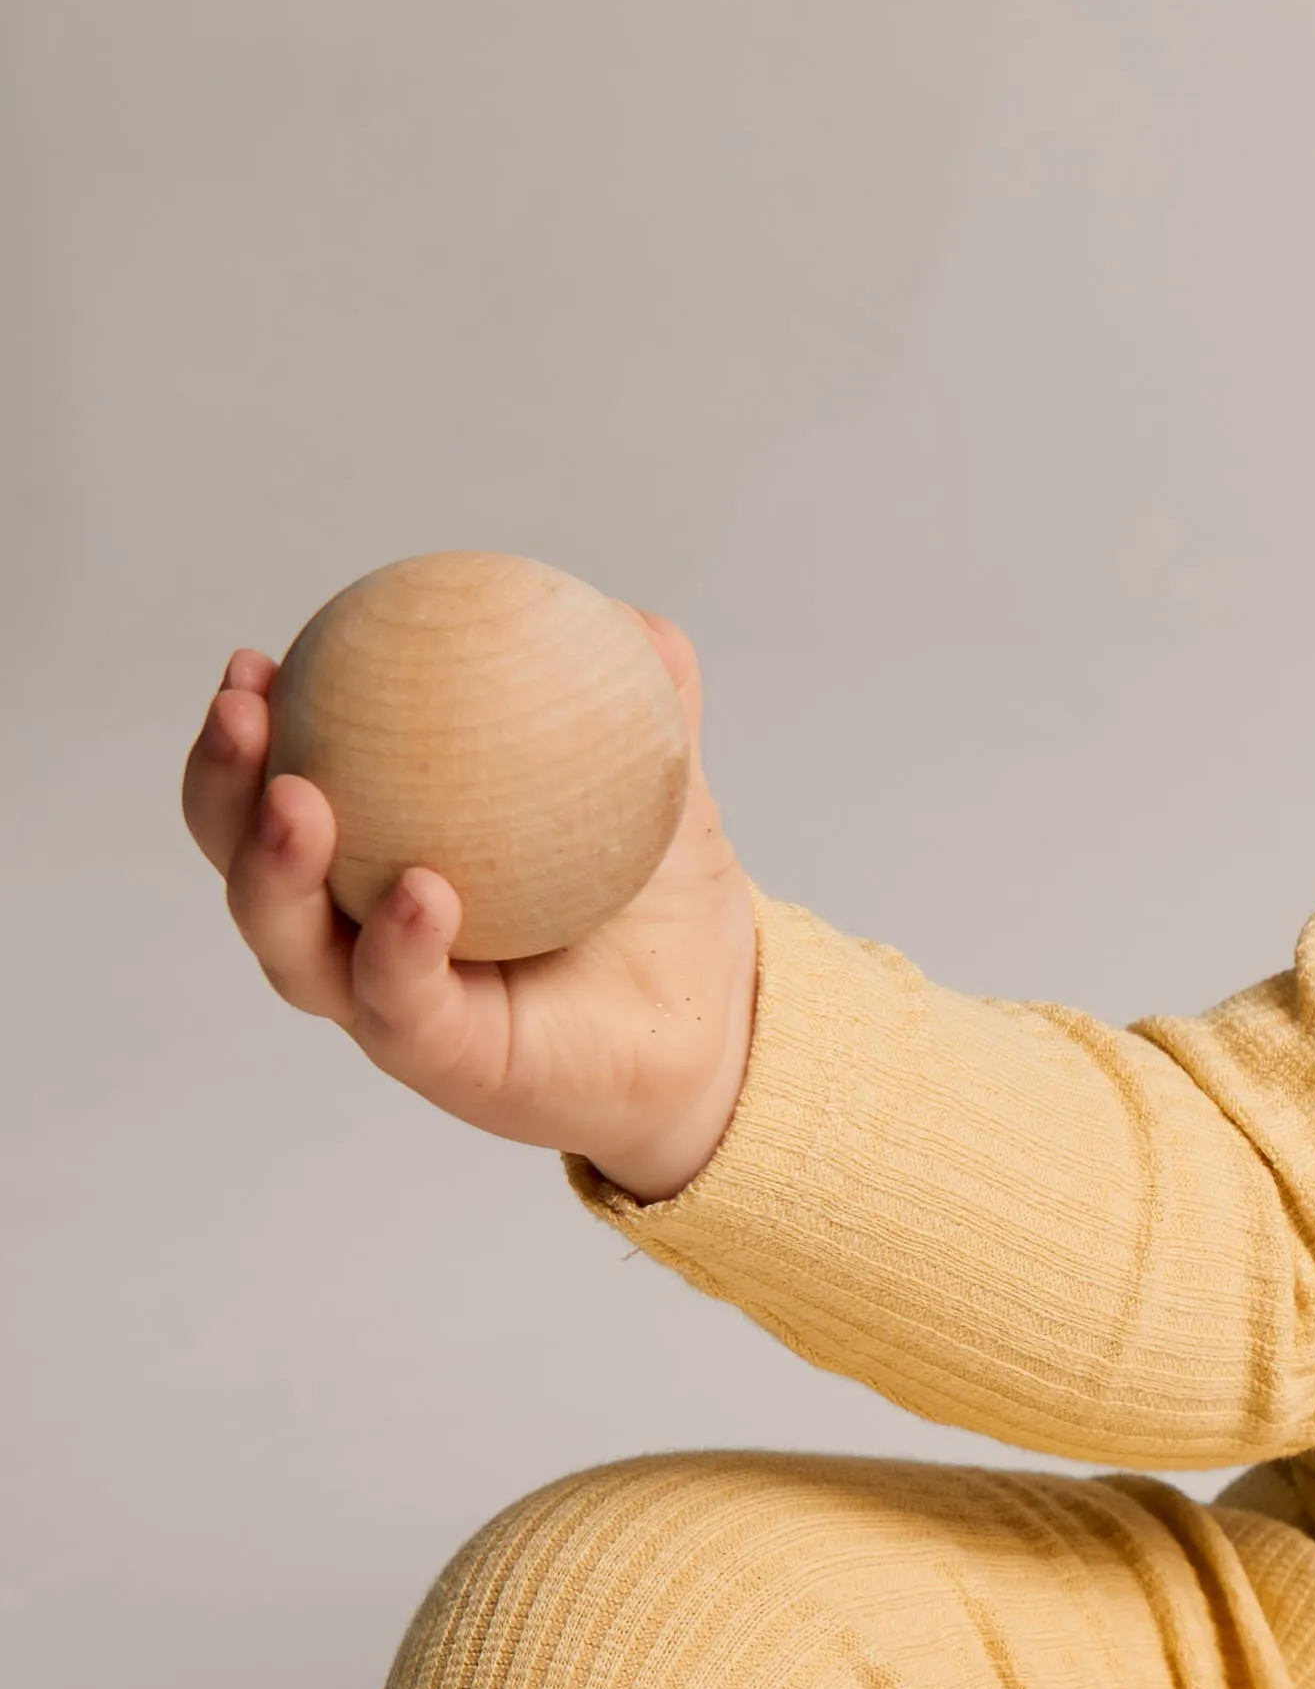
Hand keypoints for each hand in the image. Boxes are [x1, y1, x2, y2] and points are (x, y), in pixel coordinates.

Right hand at [183, 606, 762, 1200]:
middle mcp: (357, 935)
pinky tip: (421, 892)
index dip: (242, 736)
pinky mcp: (445, 1064)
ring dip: (275, 868)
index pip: (274, 792)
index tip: (250, 664)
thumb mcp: (654, 794)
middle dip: (221, 786)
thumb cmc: (661, 905)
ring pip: (292, 944)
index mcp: (375, 861)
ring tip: (297, 800)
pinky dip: (398, 946)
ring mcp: (390, 1004)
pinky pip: (401, 1003)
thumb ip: (640, 709)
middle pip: (245, 863)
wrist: (718, 1022)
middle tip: (242, 710)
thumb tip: (639, 625)